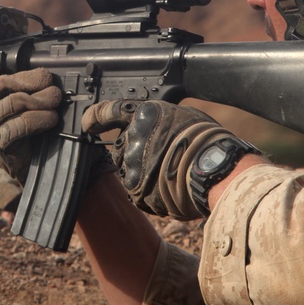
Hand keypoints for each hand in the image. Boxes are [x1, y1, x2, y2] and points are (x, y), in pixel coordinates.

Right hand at [0, 58, 61, 181]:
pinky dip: (38, 119)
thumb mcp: (36, 106)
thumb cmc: (40, 134)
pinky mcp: (1, 149)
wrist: (42, 170)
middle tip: (49, 83)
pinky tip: (51, 119)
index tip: (1, 65)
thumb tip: (46, 73)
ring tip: (55, 100)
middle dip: (25, 79)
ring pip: (8, 104)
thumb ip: (32, 89)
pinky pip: (15, 128)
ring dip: (38, 99)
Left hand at [82, 100, 236, 219]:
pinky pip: (138, 192)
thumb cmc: (206, 141)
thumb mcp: (184, 116)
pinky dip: (150, 192)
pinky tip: (169, 189)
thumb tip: (159, 124)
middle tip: (161, 160)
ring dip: (144, 174)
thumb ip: (161, 120)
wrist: (215, 170)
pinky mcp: (136, 190)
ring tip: (171, 175)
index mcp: (143, 116)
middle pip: (122, 147)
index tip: (88, 124)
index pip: (108, 112)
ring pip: (130, 171)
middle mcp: (132, 139)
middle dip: (135, 154)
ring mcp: (132, 165)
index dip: (95, 118)